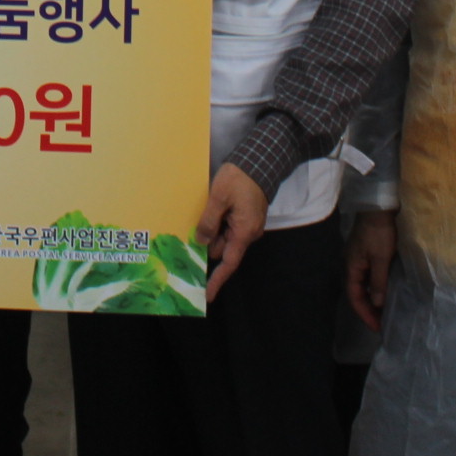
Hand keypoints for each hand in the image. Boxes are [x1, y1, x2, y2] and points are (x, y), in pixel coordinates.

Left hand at [197, 163, 266, 306]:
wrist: (260, 160)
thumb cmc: (240, 178)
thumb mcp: (218, 198)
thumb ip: (208, 221)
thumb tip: (200, 242)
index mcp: (244, 232)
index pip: (229, 263)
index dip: (217, 280)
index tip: (207, 295)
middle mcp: (248, 233)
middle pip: (222, 248)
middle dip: (207, 240)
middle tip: (195, 223)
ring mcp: (248, 226)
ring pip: (224, 236)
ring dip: (213, 228)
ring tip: (208, 207)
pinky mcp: (246, 218)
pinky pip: (228, 227)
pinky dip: (218, 223)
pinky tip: (213, 209)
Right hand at [345, 209, 396, 330]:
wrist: (378, 207)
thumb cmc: (379, 232)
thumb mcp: (381, 258)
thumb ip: (378, 282)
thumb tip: (376, 304)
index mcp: (351, 267)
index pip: (354, 297)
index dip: (365, 314)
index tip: (377, 328)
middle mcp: (351, 264)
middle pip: (357, 293)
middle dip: (368, 310)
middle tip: (381, 323)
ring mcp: (358, 258)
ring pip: (363, 285)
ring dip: (371, 299)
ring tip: (384, 311)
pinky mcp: (366, 252)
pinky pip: (368, 276)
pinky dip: (375, 287)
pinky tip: (384, 290)